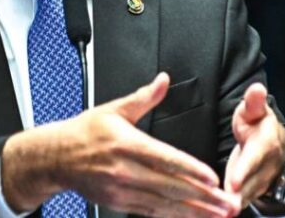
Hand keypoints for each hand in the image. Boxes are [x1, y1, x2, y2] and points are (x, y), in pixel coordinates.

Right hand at [2, 73, 242, 216]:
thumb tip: (162, 80)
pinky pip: (151, 212)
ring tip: (218, 215)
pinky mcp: (119, 203)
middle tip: (227, 202)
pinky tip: (192, 217)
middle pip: (170, 186)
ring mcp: (122, 190)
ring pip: (164, 204)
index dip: (190, 170)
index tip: (212, 178)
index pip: (164, 159)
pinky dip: (173, 216)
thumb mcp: (114, 109)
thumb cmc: (85, 132)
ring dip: (194, 211)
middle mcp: (125, 170)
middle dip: (202, 197)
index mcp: (126, 144)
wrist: (56, 157)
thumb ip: (144, 97)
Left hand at [223, 83, 284, 205]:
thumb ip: (254, 103)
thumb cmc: (258, 124)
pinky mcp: (251, 192)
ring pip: (246, 197)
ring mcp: (260, 182)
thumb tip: (257, 88)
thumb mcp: (255, 111)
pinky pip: (240, 202)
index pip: (254, 160)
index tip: (233, 182)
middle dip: (237, 196)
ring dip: (233, 207)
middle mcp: (266, 167)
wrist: (276, 146)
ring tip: (218, 215)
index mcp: (265, 144)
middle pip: (250, 184)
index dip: (244, 171)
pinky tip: (213, 216)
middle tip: (224, 207)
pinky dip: (228, 210)